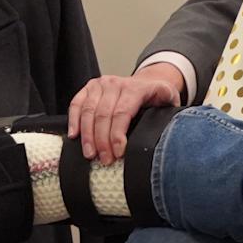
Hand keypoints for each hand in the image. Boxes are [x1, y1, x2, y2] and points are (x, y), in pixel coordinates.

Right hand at [67, 64, 182, 162]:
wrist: (148, 81)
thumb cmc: (157, 97)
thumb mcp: (169, 103)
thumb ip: (168, 118)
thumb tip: (165, 139)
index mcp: (137, 88)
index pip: (122, 112)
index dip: (117, 135)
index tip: (118, 154)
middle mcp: (116, 83)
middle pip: (103, 115)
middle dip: (102, 141)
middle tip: (104, 160)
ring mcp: (101, 84)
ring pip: (88, 111)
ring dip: (87, 135)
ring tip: (90, 154)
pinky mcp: (89, 87)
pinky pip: (77, 103)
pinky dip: (73, 120)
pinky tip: (74, 135)